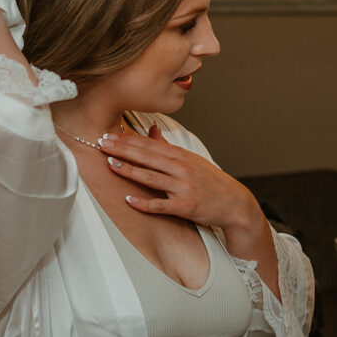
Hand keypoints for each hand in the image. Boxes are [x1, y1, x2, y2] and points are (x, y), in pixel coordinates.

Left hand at [98, 125, 263, 237]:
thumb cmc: (211, 181)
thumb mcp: (191, 159)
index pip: (149, 145)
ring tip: (111, 164)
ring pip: (151, 177)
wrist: (234, 203)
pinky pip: (161, 205)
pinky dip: (144, 203)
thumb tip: (151, 129)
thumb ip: (168, 146)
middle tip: (102, 144)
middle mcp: (181, 169)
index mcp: (181, 156)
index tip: (109, 135)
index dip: (128, 140)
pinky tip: (129, 200)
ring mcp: (183, 187)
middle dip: (123, 150)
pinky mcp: (185, 206)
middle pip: (147, 157)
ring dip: (130, 171)